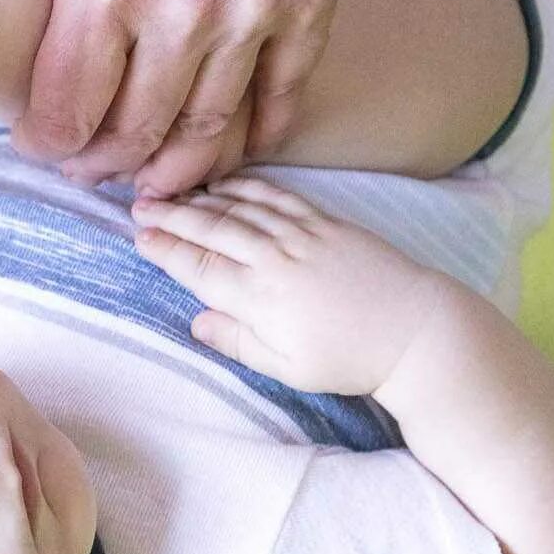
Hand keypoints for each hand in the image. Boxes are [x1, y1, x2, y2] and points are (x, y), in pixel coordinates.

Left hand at [0, 0, 380, 198]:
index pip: (64, 108)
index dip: (46, 142)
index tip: (40, 143)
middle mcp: (180, 3)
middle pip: (134, 137)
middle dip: (103, 166)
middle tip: (87, 167)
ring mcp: (250, 10)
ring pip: (206, 136)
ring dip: (171, 170)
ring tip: (145, 175)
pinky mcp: (305, 10)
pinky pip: (276, 109)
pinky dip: (245, 143)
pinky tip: (215, 149)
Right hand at [130, 174, 449, 393]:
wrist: (413, 330)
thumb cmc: (348, 359)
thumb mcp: (287, 369)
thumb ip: (239, 342)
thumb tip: (197, 321)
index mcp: (261, 299)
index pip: (200, 268)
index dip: (166, 251)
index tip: (140, 238)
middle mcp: (275, 260)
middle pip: (212, 231)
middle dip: (172, 216)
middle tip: (141, 205)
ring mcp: (302, 236)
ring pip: (241, 209)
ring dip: (202, 199)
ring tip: (173, 192)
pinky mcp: (326, 223)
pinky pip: (278, 197)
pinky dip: (247, 187)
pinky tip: (226, 184)